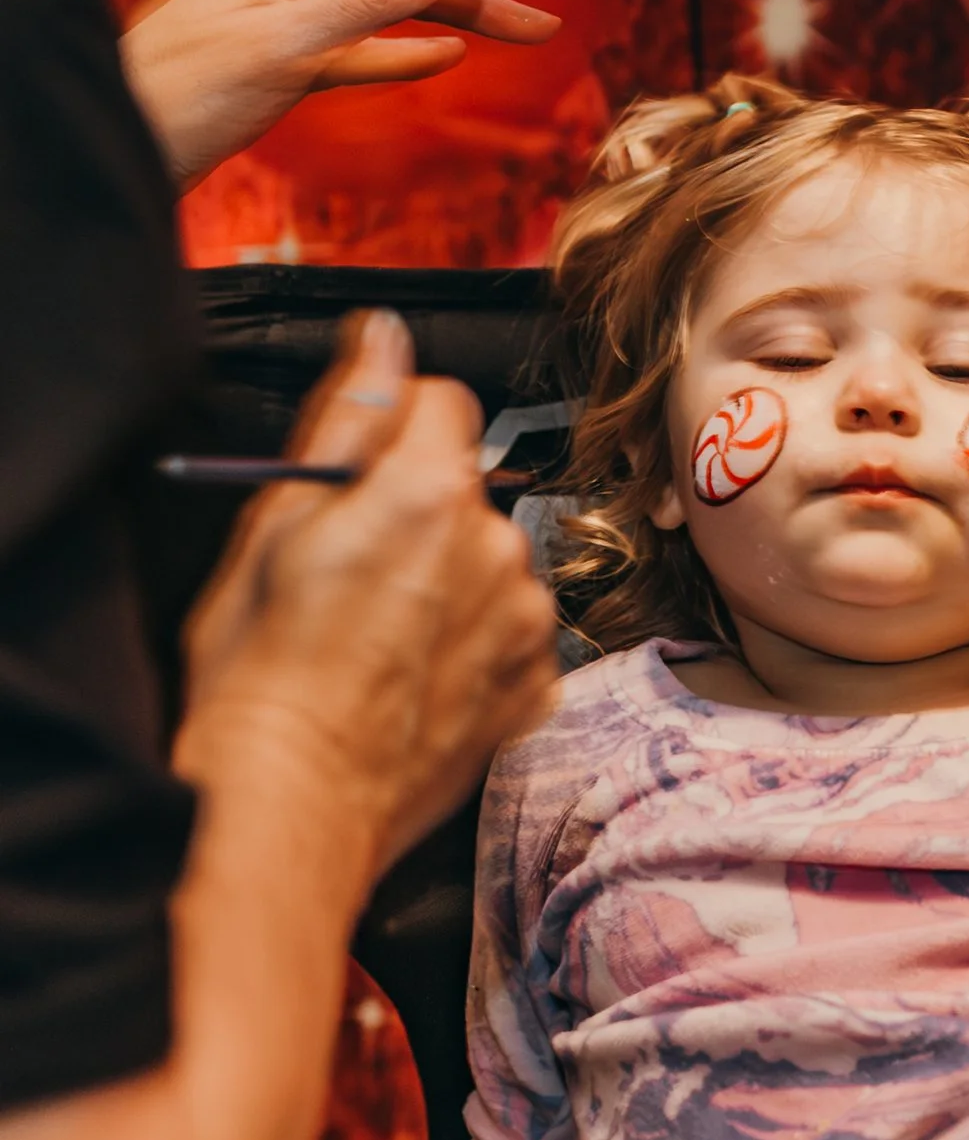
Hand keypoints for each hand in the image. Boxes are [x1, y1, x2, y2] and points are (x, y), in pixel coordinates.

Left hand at [119, 0, 594, 189]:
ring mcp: (287, 12)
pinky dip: (414, 46)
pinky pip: (364, 46)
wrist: (114, 145)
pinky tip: (453, 55)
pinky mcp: (281, 61)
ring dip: (473, 11)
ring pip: (399, 2)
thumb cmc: (178, 96)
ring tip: (541, 29)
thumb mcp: (282, 44)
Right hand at [180, 308, 558, 875]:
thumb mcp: (276, 524)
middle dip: (418, 516)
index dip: (390, 428)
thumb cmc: (260, 674)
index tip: (355, 473)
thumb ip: (349, 416)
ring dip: (449, 584)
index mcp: (430, 492)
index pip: (442, 400)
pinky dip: (472, 647)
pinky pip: (510, 635)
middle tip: (348, 577)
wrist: (291, 805)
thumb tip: (385, 334)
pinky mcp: (537, 684)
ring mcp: (526, 619)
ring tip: (377, 642)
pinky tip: (412, 681)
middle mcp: (499, 546)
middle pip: (465, 491)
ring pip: (491, 565)